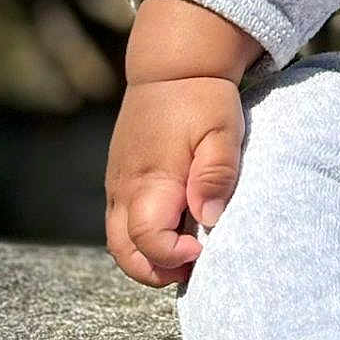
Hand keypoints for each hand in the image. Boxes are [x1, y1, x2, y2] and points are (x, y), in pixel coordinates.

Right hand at [105, 76, 244, 287]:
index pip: (148, 241)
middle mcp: (125, 188)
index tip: (202, 249)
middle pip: (125, 253)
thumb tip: (208, 219)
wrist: (173, 67)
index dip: (174, 256)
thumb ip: (216, 175)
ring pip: (119, 241)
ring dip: (148, 257)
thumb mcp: (222, 132)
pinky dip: (142, 238)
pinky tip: (176, 230)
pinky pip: (122, 221)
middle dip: (156, 271)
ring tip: (187, 255)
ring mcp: (118, 184)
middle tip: (193, 269)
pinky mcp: (120, 178)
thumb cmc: (203, 99)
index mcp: (150, 180)